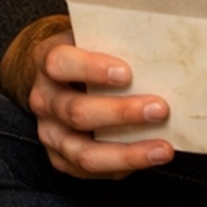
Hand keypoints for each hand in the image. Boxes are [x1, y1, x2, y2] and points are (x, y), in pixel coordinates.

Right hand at [1, 17, 174, 179]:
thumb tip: (158, 43)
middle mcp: (43, 98)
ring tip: (162, 149)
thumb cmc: (89, 52)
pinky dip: (122, 167)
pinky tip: (148, 158)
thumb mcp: (93, 35)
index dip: (91, 69)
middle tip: (160, 109)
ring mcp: (49, 132)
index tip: (127, 73)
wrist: (63, 76)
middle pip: (76, 112)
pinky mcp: (60, 158)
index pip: (60, 63)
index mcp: (47, 60)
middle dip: (121, 113)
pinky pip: (90, 171)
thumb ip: (114, 39)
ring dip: (127, 153)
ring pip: (83, 152)